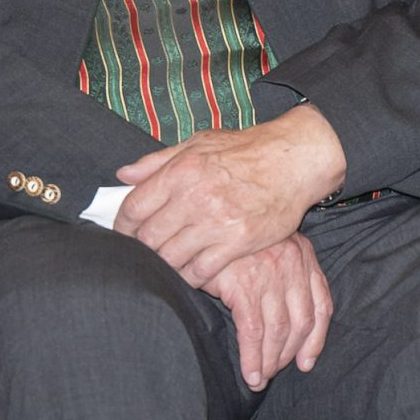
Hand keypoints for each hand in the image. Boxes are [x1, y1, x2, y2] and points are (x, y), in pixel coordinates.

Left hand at [113, 106, 347, 287]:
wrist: (296, 159)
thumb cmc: (247, 149)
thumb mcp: (200, 142)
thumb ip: (159, 160)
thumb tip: (123, 175)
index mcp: (181, 170)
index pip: (133, 208)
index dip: (123, 226)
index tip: (127, 233)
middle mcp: (195, 196)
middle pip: (148, 238)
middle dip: (142, 249)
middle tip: (146, 252)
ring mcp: (216, 221)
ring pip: (170, 258)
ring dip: (164, 265)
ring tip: (168, 263)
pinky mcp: (238, 242)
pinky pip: (199, 272)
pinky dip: (189, 277)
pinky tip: (192, 271)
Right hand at [206, 234, 333, 390]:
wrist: (209, 218)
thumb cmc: (236, 238)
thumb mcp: (270, 247)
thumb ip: (285, 273)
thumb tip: (287, 318)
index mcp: (303, 256)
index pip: (321, 304)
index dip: (316, 338)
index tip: (307, 362)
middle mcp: (292, 265)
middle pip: (302, 322)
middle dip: (290, 354)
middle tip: (275, 373)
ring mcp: (270, 275)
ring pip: (278, 331)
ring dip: (271, 361)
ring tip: (260, 379)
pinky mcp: (245, 285)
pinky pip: (253, 332)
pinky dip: (252, 357)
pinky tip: (249, 373)